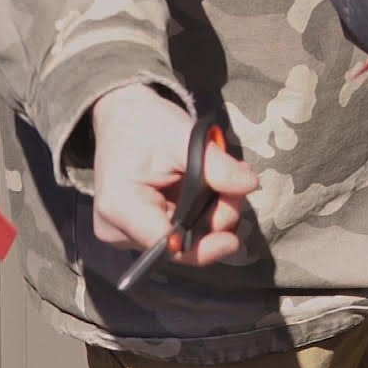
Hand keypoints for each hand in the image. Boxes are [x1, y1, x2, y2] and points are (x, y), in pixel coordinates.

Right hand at [87, 85, 254, 267]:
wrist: (122, 119)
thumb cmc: (145, 125)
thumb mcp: (182, 136)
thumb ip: (215, 165)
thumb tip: (250, 186)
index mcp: (120, 207)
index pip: (165, 245)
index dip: (203, 248)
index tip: (232, 239)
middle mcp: (117, 229)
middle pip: (178, 243)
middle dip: (214, 218)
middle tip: (235, 184)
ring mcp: (126, 233)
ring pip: (182, 239)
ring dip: (210, 214)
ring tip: (225, 180)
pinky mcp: (138, 231)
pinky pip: (177, 232)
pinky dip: (198, 213)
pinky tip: (210, 188)